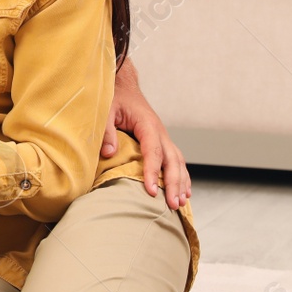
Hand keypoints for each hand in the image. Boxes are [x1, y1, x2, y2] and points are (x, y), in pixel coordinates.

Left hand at [101, 61, 190, 210]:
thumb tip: (109, 153)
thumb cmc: (115, 98)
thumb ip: (107, 131)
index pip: (154, 151)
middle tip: (172, 205)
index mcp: (148, 125)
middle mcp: (160, 132)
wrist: (124, 86)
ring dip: (181, 183)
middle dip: (174, 184)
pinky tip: (185, 193)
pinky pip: (176, 161)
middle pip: (172, 160)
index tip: (151, 191)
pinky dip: (182, 177)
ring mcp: (164, 137)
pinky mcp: (162, 142)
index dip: (153, 172)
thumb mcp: (106, 111)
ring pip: (178, 162)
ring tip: (180, 204)